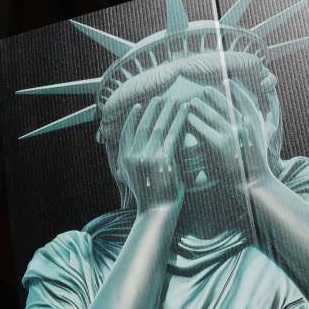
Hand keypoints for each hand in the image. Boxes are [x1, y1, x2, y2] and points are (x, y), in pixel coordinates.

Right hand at [117, 96, 190, 212]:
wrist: (157, 211)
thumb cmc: (149, 197)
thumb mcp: (131, 178)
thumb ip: (130, 163)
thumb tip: (131, 152)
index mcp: (124, 159)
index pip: (126, 132)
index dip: (133, 118)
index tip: (139, 107)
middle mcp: (134, 155)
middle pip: (143, 125)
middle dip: (152, 109)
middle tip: (159, 98)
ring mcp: (148, 156)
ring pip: (158, 126)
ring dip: (166, 111)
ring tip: (173, 100)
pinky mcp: (164, 158)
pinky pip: (173, 134)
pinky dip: (179, 120)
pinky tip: (184, 111)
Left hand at [187, 83, 272, 189]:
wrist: (254, 183)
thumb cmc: (257, 161)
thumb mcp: (265, 137)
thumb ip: (261, 120)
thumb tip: (260, 105)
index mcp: (256, 122)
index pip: (245, 98)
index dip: (236, 88)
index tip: (227, 80)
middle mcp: (244, 126)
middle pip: (226, 104)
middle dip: (214, 95)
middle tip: (204, 89)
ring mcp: (231, 135)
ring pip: (212, 115)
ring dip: (201, 106)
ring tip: (192, 101)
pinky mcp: (218, 145)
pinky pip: (202, 129)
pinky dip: (194, 122)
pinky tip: (187, 118)